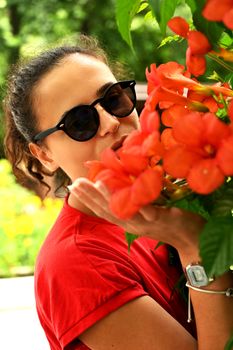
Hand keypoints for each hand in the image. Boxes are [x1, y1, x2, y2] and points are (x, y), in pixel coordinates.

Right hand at [68, 178, 204, 255]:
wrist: (190, 237)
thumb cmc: (167, 221)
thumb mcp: (146, 213)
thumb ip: (132, 203)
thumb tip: (119, 187)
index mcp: (128, 222)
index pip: (103, 210)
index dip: (88, 199)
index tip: (73, 186)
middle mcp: (132, 224)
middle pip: (107, 210)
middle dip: (90, 197)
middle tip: (75, 183)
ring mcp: (145, 223)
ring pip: (122, 211)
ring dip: (108, 198)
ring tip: (94, 183)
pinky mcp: (160, 219)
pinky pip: (145, 209)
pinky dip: (134, 201)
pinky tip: (126, 191)